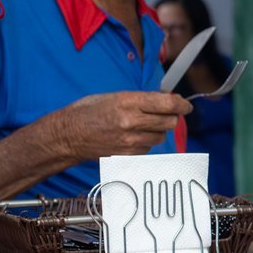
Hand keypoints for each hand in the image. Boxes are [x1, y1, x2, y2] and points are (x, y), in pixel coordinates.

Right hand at [46, 91, 193, 160]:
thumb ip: (142, 99)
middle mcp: (131, 121)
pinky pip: (148, 149)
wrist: (67, 136)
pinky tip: (131, 138)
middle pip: (170, 121)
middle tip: (164, 115)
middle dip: (171, 117)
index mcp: (128, 102)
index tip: (186, 106)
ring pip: (160, 136)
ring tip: (140, 126)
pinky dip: (145, 143)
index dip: (181, 105)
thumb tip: (167, 100)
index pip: (167, 103)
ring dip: (156, 131)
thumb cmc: (89, 112)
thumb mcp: (114, 96)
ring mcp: (129, 141)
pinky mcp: (127, 155)